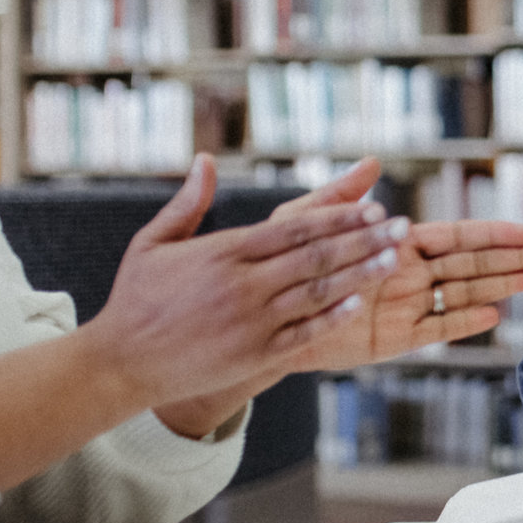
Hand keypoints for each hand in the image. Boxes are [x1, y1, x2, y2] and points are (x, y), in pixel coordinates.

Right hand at [80, 155, 403, 411]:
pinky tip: (361, 303)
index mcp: (225, 250)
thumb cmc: (136, 299)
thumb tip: (204, 160)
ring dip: (361, 274)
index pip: (296, 227)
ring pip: (319, 292)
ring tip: (395, 261)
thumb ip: (187, 203)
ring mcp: (252, 320)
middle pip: (317, 255)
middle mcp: (244, 283)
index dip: (339, 216)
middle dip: (365, 240)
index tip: (373, 206)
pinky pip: (304, 332)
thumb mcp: (154, 243)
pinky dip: (334, 317)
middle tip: (403, 227)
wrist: (119, 363)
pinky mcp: (254, 354)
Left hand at [273, 164, 522, 371]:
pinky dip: (463, 322)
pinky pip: (435, 329)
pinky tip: (494, 315)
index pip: (456, 237)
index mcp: (397, 243)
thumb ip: (341, 196)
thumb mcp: (306, 222)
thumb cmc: (282, 264)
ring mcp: (406, 306)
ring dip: (502, 287)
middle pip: (473, 265)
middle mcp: (409, 273)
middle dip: (515, 260)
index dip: (493, 234)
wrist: (264, 317)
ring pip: (465, 294)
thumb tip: (374, 162)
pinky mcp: (393, 339)